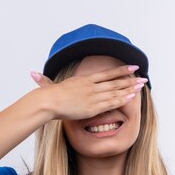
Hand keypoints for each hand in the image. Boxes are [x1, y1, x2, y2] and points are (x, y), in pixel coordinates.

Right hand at [29, 65, 147, 120]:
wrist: (48, 102)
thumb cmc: (47, 96)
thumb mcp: (48, 86)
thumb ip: (44, 81)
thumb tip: (32, 74)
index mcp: (83, 80)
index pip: (106, 73)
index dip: (120, 70)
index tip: (132, 67)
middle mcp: (90, 86)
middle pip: (114, 81)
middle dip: (129, 79)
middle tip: (143, 77)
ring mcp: (92, 96)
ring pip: (115, 91)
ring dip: (129, 88)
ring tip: (141, 86)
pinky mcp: (92, 107)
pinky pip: (110, 102)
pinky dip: (121, 99)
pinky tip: (131, 97)